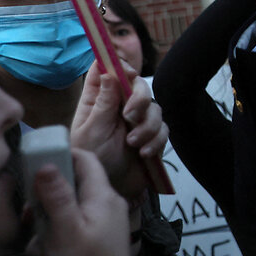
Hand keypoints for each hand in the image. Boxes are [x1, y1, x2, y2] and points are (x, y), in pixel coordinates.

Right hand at [29, 148, 134, 255]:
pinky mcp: (101, 235)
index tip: (38, 162)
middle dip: (51, 191)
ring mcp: (106, 220)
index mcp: (103, 195)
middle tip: (31, 207)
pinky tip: (48, 245)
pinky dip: (60, 227)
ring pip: (73, 202)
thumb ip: (57, 197)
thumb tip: (46, 164)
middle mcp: (109, 203)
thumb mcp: (65, 231)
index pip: (85, 159)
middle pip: (77, 181)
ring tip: (36, 228)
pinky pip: (76, 221)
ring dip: (52, 212)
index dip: (63, 155)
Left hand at [70, 60, 168, 199]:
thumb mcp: (91, 131)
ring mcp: (136, 121)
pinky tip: (144, 154)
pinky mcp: (151, 136)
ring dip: (147, 125)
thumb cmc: (91, 161)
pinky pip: (163, 129)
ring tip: (133, 144)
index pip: (108, 69)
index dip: (119, 65)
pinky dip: (156, 140)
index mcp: (98, 100)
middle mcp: (118, 106)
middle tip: (131, 116)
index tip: (126, 73)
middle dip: (140, 98)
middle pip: (138, 85)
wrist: (108, 190)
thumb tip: (109, 73)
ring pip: (155, 107)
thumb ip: (103, 103)